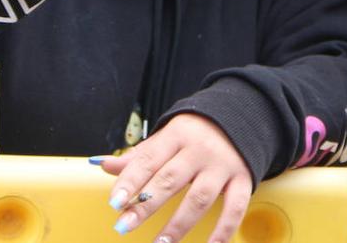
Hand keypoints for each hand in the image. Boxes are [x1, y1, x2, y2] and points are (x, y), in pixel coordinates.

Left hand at [95, 113, 251, 242]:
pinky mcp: (243, 180)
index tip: (115, 202)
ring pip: (199, 198)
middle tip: (125, 226)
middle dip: (146, 205)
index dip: (130, 181)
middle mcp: (200, 150)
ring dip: (178, 224)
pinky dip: (223, 231)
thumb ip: (139, 155)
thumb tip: (103, 165)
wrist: (241, 116)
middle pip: (170, 180)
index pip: (149, 159)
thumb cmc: (196, 132)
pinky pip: (234, 208)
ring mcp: (223, 166)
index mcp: (177, 135)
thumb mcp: (167, 136)